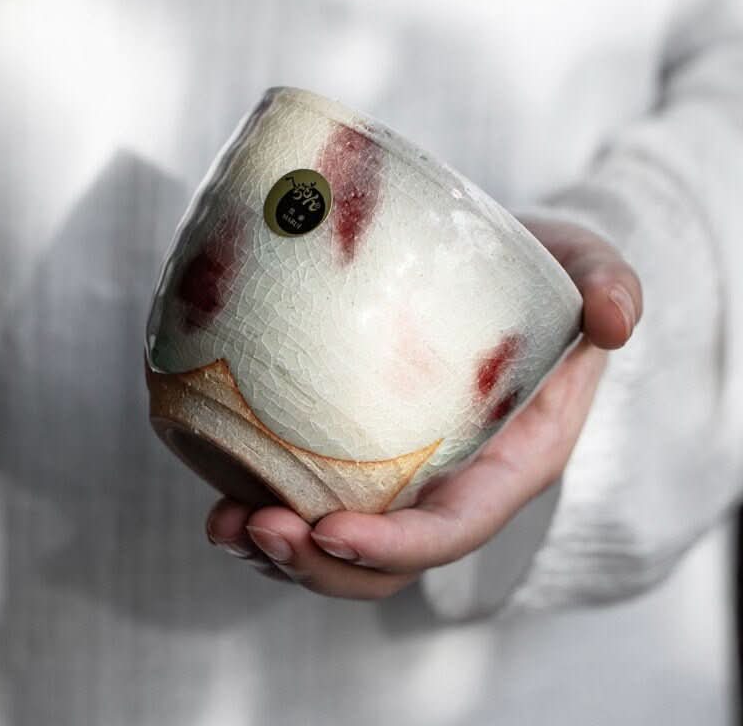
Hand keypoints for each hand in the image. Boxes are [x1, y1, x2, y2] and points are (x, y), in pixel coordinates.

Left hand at [206, 218, 642, 598]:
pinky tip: (219, 485)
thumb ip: (610, 285)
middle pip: (385, 563)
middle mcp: (449, 485)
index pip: (453, 529)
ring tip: (225, 521)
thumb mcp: (586, 269)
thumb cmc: (543, 281)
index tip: (329, 528)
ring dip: (277, 550)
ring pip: (338, 547)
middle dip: (318, 564)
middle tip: (257, 524)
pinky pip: (310, 498)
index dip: (395, 546)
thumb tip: (614, 318)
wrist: (499, 280)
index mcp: (507, 464)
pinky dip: (262, 507)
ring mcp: (399, 476)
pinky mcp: (357, 452)